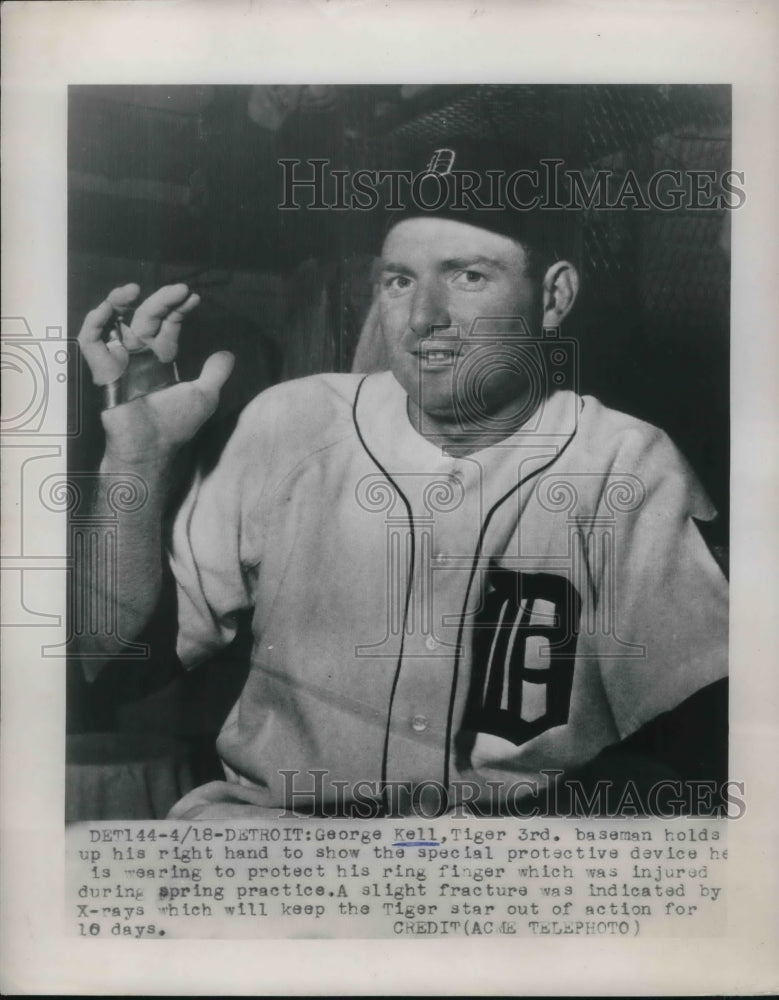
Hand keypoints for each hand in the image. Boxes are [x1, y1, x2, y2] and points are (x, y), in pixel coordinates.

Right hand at [78, 283, 234, 463]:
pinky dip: (95, 322)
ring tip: (134, 289)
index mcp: (162, 357)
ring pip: (115, 320)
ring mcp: (120, 359)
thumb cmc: (176, 425)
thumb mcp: (205, 395)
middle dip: (161, 299)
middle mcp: (140, 354)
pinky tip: (108, 309)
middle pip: (146, 316)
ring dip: (120, 300)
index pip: (168, 323)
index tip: (193, 296)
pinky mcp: (102, 369)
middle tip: (180, 288)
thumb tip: (228, 354)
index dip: (178, 308)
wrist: (153, 447)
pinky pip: (91, 340)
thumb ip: (215, 373)